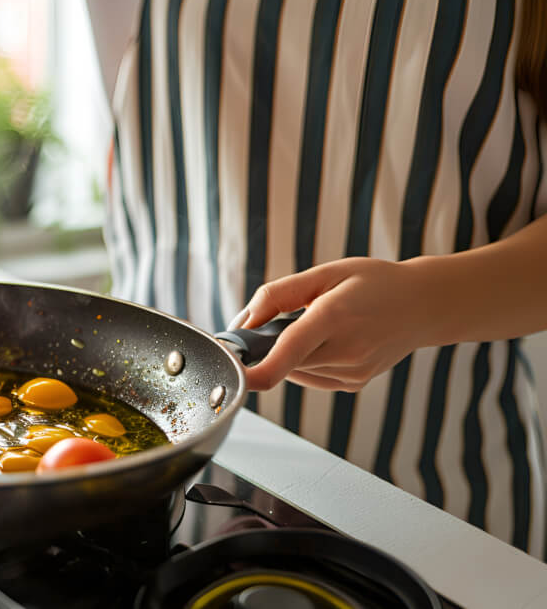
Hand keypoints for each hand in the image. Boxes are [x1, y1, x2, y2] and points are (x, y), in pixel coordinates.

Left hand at [237, 257, 442, 392]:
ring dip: (290, 353)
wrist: (424, 305)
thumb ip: (277, 295)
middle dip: (269, 345)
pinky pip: (311, 377)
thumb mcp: (325, 273)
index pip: (288, 351)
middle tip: (289, 318)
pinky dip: (306, 362)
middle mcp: (346, 351)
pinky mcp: (354, 383)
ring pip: (294, 371)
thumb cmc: (374, 283)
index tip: (233, 373)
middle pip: (283, 360)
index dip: (255, 370)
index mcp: (335, 316)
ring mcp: (353, 372)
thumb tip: (241, 324)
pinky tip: (330, 341)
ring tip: (319, 326)